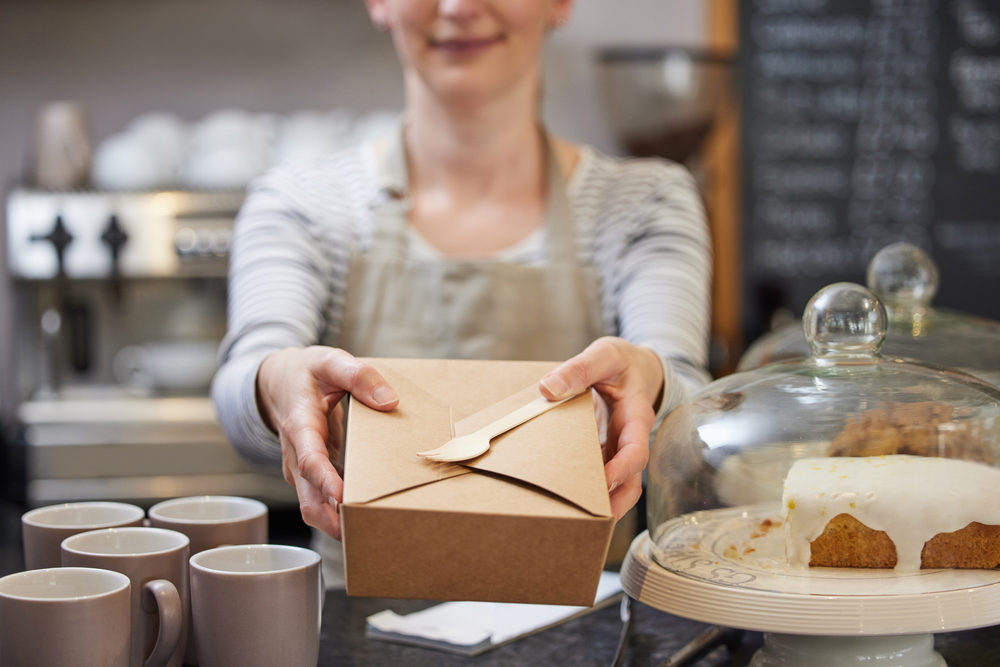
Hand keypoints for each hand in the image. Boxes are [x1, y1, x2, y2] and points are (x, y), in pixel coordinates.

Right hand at [256, 346, 398, 538]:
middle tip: (364, 532)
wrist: (276, 380)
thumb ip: (359, 375)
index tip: (343, 499)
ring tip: (370, 531)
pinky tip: (366, 515)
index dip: (326, 482)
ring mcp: (301, 468)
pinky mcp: (311, 473)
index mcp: (300, 425)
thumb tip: (389, 401)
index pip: (310, 460)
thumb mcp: (330, 360)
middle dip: (332, 519)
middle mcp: (296, 454)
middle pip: (308, 498)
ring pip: (313, 506)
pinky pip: (322, 499)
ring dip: (337, 521)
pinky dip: (340, 510)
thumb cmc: (304, 371)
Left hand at [539, 337, 663, 519]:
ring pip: (619, 486)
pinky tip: (568, 501)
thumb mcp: (604, 355)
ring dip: (603, 503)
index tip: (604, 482)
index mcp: (635, 416)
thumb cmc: (621, 362)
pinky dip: (589, 489)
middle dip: (614, 502)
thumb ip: (579, 369)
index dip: (623, 469)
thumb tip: (548, 388)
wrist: (633, 366)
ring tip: (579, 522)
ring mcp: (618, 449)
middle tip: (590, 519)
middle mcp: (630, 439)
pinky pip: (601, 475)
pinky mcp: (605, 452)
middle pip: (630, 480)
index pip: (636, 450)